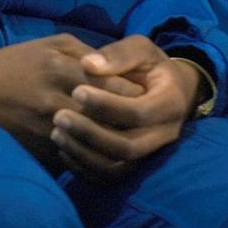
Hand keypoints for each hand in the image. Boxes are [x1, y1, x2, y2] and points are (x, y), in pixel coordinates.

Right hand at [0, 34, 140, 167]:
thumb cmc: (16, 63)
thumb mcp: (49, 45)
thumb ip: (84, 52)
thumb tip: (115, 66)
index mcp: (60, 69)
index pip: (111, 84)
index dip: (134, 90)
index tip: (149, 91)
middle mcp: (56, 101)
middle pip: (106, 115)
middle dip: (130, 117)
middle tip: (149, 117)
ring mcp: (48, 130)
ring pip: (94, 141)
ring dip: (115, 139)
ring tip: (133, 135)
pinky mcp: (41, 153)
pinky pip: (76, 158)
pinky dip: (92, 156)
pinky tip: (104, 151)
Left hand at [49, 34, 202, 181]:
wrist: (170, 90)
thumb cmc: (151, 65)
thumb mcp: (142, 49)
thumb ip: (118, 54)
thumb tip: (87, 64)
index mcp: (170, 104)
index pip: (138, 113)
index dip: (107, 105)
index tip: (76, 91)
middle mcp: (164, 135)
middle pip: (128, 147)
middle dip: (91, 134)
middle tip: (58, 117)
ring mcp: (150, 155)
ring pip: (118, 168)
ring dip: (84, 153)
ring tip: (56, 133)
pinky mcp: (136, 166)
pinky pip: (110, 178)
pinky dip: (85, 168)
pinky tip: (63, 150)